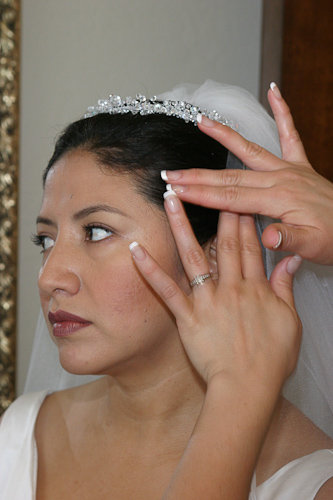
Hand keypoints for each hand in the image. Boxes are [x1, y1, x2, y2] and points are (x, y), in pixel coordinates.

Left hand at [130, 191, 301, 386]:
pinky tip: (135, 249)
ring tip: (170, 200)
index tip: (235, 198)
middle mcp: (231, 288)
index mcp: (256, 288)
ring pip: (193, 257)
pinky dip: (150, 270)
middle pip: (223, 243)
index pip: (249, 246)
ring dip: (180, 226)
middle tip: (204, 185)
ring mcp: (207, 301)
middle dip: (215, 211)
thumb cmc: (271, 360)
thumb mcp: (289, 321)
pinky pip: (166, 290)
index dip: (242, 220)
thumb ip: (286, 287)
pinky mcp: (187, 317)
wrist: (248, 388)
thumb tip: (290, 260)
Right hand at [162, 84, 332, 264]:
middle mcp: (281, 179)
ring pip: (250, 151)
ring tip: (201, 121)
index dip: (200, 193)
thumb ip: (289, 239)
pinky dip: (283, 112)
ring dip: (224, 137)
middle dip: (197, 175)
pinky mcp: (300, 165)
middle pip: (230, 176)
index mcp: (280, 199)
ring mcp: (290, 169)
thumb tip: (267, 236)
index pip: (231, 197)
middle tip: (171, 172)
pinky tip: (274, 92)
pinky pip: (291, 134)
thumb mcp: (313, 247)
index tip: (176, 190)